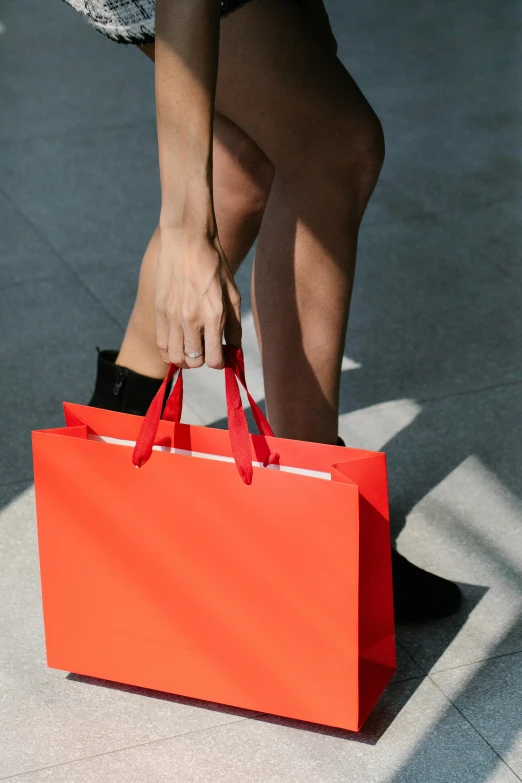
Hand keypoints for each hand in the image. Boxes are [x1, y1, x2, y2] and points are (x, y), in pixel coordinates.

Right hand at [154, 228, 241, 369]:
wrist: (187, 241)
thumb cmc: (214, 266)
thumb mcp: (233, 294)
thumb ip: (235, 326)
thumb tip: (235, 350)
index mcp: (214, 316)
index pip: (214, 360)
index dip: (219, 362)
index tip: (221, 356)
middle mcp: (191, 319)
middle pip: (194, 362)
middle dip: (202, 360)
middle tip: (206, 349)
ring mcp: (172, 316)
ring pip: (175, 357)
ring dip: (185, 359)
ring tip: (192, 348)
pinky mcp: (159, 311)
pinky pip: (161, 344)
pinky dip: (170, 351)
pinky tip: (178, 343)